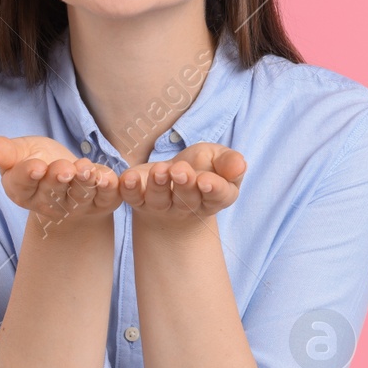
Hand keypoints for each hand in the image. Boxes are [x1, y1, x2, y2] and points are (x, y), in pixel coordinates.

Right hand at [0, 135, 121, 231]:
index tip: (36, 166)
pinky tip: (107, 177)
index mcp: (23, 190)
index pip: (22, 184)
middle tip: (64, 168)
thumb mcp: (21, 151)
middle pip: (52, 192)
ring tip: (85, 168)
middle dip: (58, 179)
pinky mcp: (100, 204)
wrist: (69, 177)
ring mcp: (75, 206)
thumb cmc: (39, 160)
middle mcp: (48, 203)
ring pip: (79, 196)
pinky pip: (105, 198)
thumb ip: (5, 151)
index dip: (29, 175)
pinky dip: (107, 188)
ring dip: (83, 183)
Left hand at [119, 142, 245, 229]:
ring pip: (160, 200)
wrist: (174, 179)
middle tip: (180, 171)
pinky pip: (133, 198)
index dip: (213, 189)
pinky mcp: (139, 200)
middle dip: (184, 185)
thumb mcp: (219, 160)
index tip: (206, 181)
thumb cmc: (203, 168)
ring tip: (159, 171)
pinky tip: (127, 178)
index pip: (217, 196)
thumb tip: (240, 166)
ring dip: (158, 186)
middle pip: (187, 200)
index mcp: (214, 197)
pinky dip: (129, 190)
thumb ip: (230, 162)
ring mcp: (161, 206)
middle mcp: (188, 207)